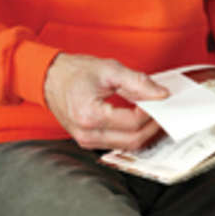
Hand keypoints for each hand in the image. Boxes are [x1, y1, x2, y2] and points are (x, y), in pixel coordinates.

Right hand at [43, 53, 168, 150]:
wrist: (50, 78)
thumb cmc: (76, 72)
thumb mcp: (109, 69)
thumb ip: (138, 82)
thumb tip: (161, 94)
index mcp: (90, 115)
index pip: (133, 122)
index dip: (152, 112)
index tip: (162, 99)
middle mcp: (87, 134)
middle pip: (133, 139)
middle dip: (153, 126)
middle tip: (164, 110)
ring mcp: (86, 141)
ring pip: (128, 146)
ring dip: (145, 132)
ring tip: (154, 114)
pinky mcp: (88, 142)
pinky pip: (118, 144)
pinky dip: (132, 134)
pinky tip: (139, 120)